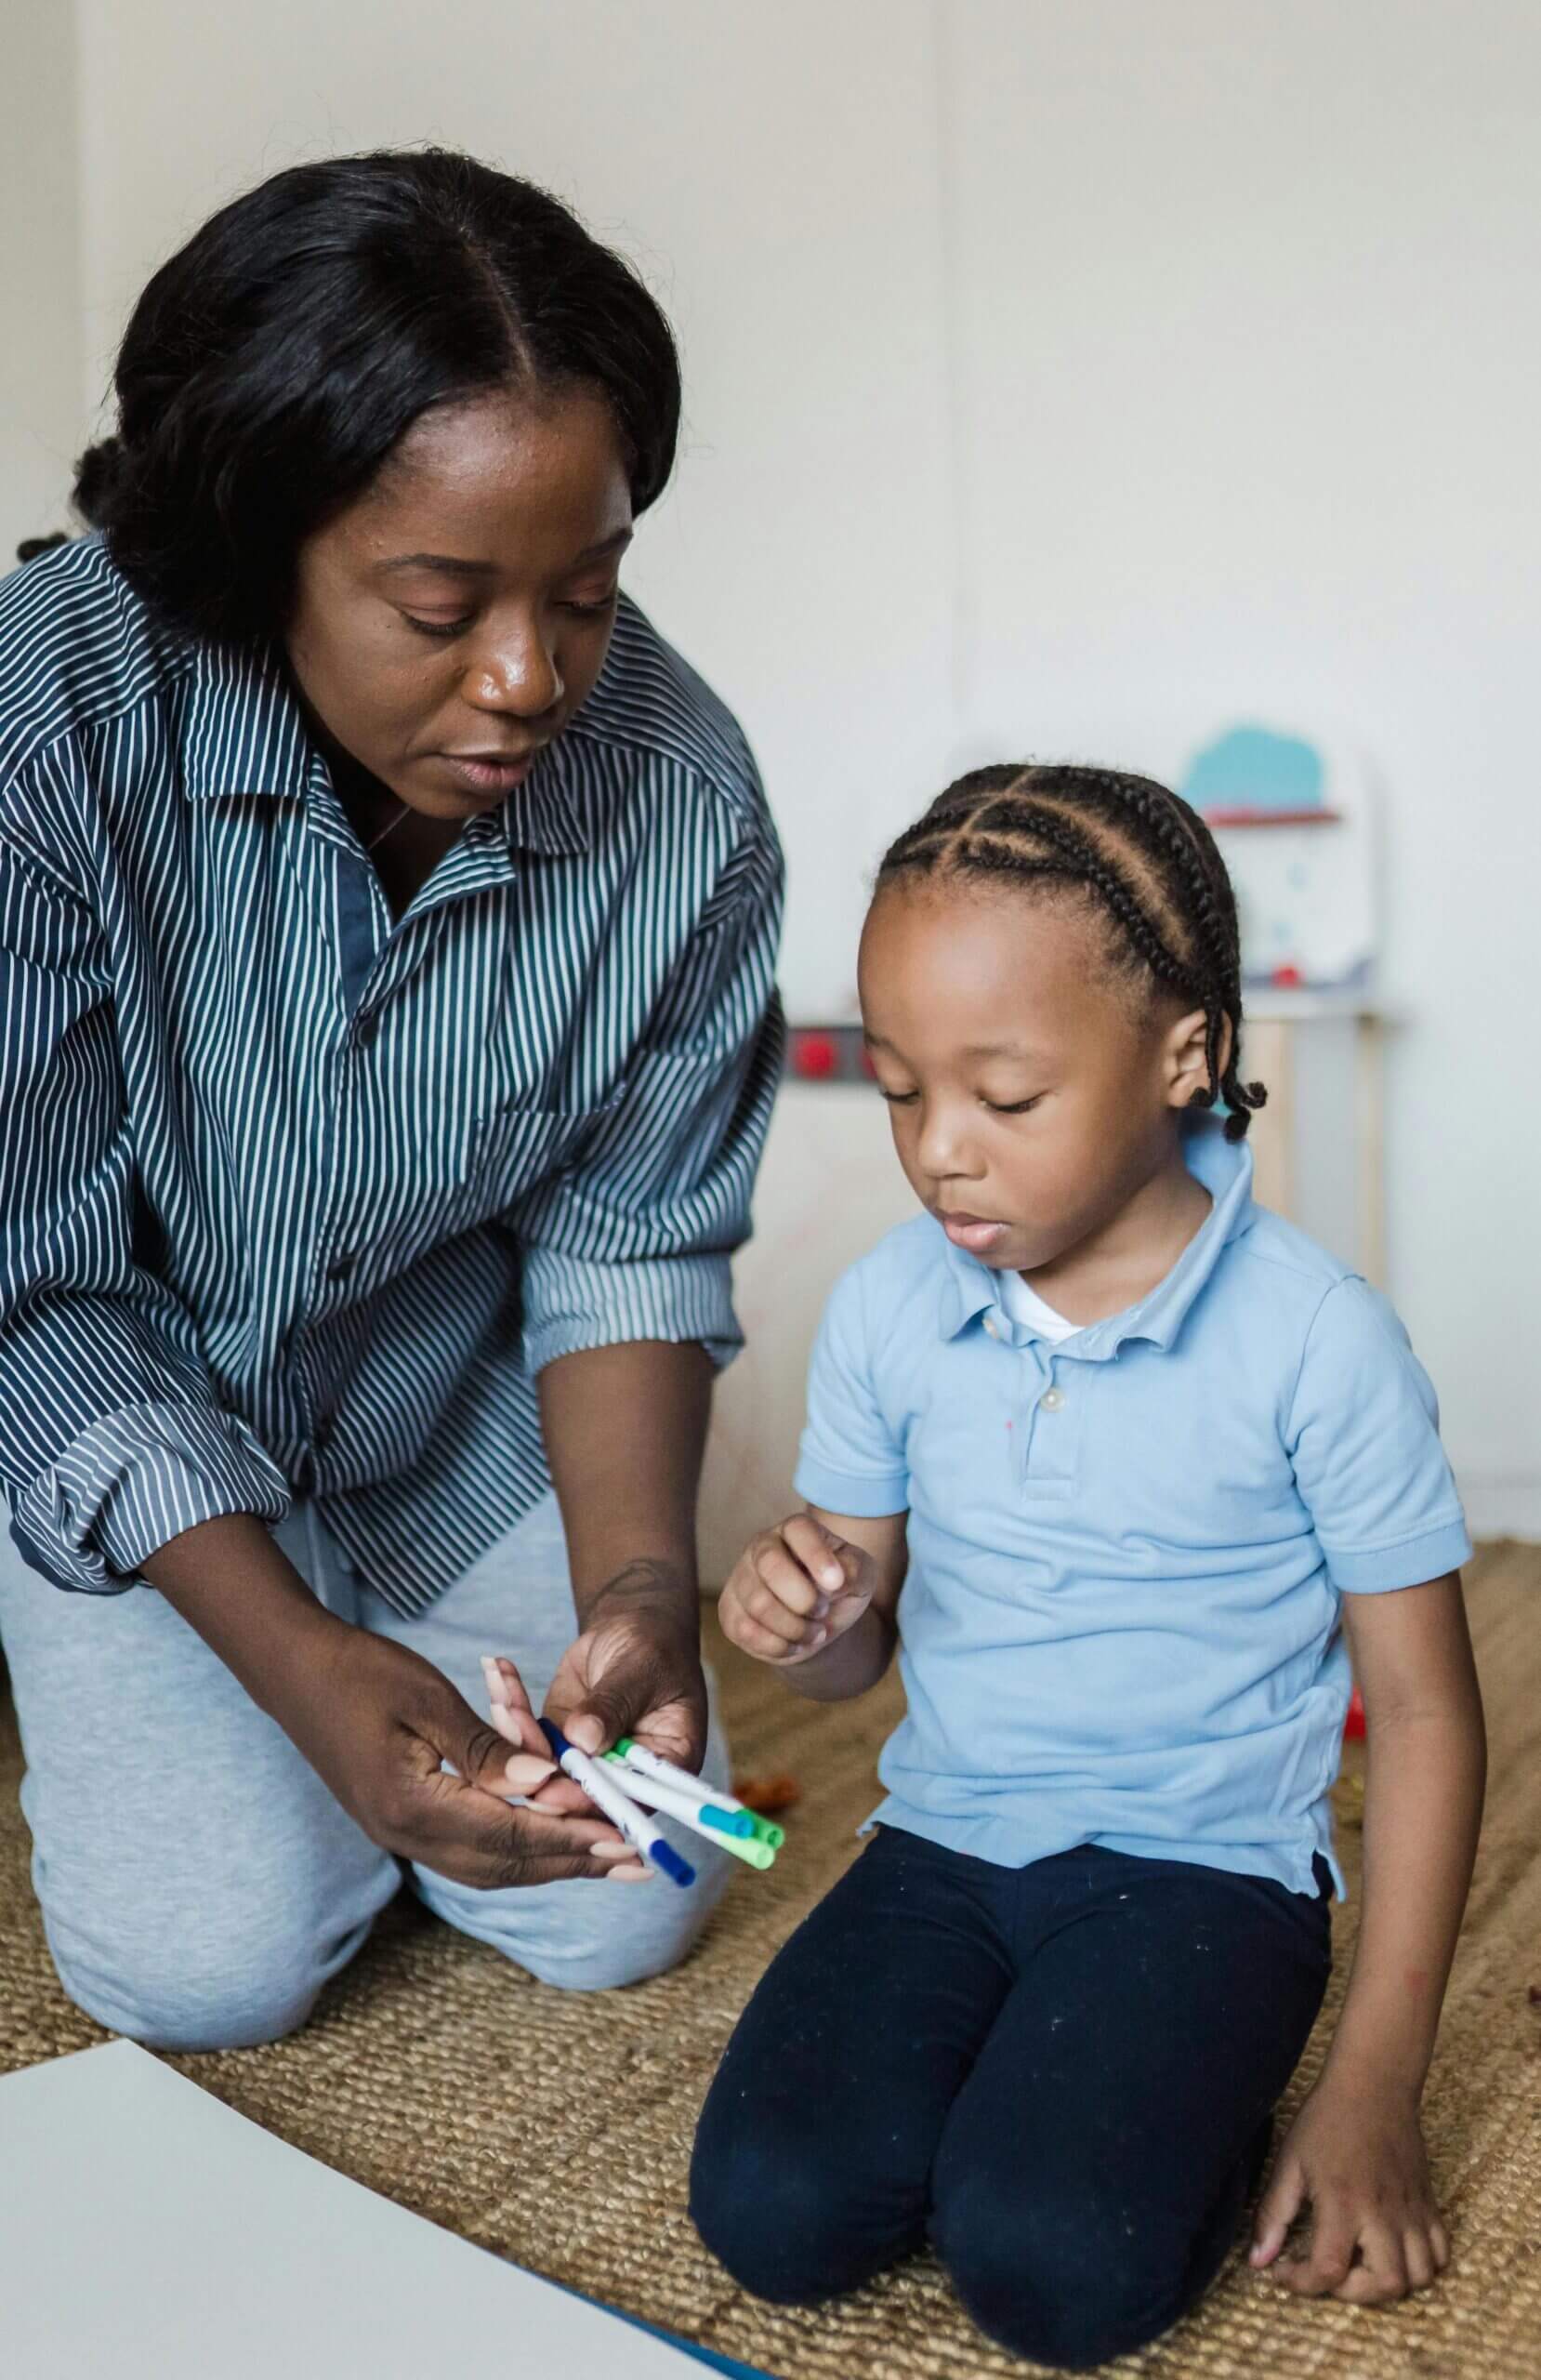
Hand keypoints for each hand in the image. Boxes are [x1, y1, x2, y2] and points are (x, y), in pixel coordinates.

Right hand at [267, 1611, 640, 1888]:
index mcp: (410, 1805)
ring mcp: (398, 1835)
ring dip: (550, 1864)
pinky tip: (551, 1840)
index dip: (570, 1837)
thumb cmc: (361, 1671)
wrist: (293, 1671)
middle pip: (505, 1866)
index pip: (508, 1835)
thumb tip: (545, 1787)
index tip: (624, 1835)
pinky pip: (471, 1852)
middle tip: (635, 1858)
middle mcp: (404, 1835)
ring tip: (607, 1857)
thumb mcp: (428, 1698)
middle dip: (573, 1862)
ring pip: (489, 1868)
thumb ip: (486, 1749)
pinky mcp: (400, 1824)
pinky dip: (518, 1851)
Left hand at [522, 1561, 708, 1818]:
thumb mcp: (641, 1669)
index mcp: (664, 1768)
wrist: (632, 1629)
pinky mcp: (556, 1743)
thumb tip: (583, 1739)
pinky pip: (526, 1738)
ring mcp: (585, 1763)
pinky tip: (499, 1673)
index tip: (550, 1784)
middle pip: (575, 1795)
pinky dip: (510, 1708)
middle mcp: (623, 1777)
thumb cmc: (654, 1647)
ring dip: (516, 1730)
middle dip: (536, 1766)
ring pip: (541, 1767)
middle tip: (511, 1724)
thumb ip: (614, 1705)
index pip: (626, 1801)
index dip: (587, 1800)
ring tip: (505, 1691)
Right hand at [720, 1512, 873, 1665]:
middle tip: (822, 1612)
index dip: (816, 1555)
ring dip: (795, 1628)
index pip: (799, 1530)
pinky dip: (778, 1646)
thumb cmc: (838, 1589)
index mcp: (796, 1530)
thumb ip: (854, 1570)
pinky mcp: (730, 1610)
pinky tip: (794, 1644)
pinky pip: (746, 1631)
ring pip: (758, 1604)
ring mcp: (741, 1578)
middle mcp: (762, 1546)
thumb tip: (835, 1581)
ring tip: (815, 1633)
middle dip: (803, 1599)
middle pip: (770, 1565)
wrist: (818, 1623)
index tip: (836, 1584)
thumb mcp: (860, 1576)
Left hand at [1250, 2074, 1449, 2301]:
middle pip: (1386, 2285)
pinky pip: (1441, 2253)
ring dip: (1390, 2284)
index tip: (1284, 2271)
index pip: (1329, 2270)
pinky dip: (1422, 2266)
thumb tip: (1258, 2260)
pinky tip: (1394, 2252)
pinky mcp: (1430, 2204)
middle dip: (1353, 2294)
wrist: (1373, 2086)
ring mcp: (1412, 2211)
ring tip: (1361, 2264)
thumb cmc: (1326, 2120)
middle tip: (1329, 2271)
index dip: (1302, 2284)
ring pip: (1420, 2277)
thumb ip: (1273, 2214)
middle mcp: (1383, 2214)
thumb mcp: (1290, 2162)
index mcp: (1344, 2202)